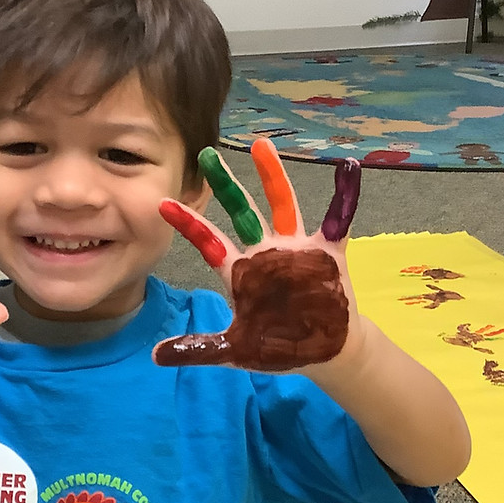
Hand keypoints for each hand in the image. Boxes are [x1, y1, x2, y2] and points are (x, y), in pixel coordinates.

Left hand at [153, 138, 362, 370]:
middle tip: (206, 153)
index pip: (208, 242)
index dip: (187, 224)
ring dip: (273, 177)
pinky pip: (338, 218)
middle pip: (243, 211)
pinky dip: (344, 195)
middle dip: (226, 184)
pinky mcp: (328, 252)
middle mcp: (265, 252)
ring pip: (283, 205)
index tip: (161, 203)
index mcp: (241, 272)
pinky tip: (348, 167)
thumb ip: (197, 349)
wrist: (326, 353)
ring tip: (260, 145)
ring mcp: (297, 249)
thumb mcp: (234, 349)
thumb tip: (155, 357)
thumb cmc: (279, 346)